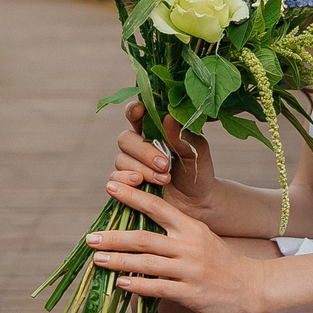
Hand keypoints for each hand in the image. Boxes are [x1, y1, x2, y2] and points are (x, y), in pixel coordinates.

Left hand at [87, 181, 268, 312]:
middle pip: (144, 237)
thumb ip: (176, 232)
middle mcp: (189, 245)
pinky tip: (120, 284)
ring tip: (97, 260)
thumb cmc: (223, 264)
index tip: (110, 186)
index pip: (157, 206)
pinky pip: (158, 288)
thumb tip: (142, 230)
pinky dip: (137, 285)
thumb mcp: (203, 239)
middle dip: (114, 237)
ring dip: (118, 261)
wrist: (255, 288)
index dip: (131, 196)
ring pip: (146, 263)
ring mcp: (189, 269)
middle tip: (91, 237)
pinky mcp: (191, 292)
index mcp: (191, 228)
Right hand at [109, 102, 218, 223]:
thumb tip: (168, 117)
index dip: (134, 110)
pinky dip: (126, 181)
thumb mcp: (196, 151)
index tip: (139, 111)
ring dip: (142, 170)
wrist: (198, 203)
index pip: (136, 114)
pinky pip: (114, 178)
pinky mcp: (126, 185)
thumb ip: (180, 135)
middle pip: (125, 139)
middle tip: (164, 164)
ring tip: (164, 180)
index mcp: (154, 130)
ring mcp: (130, 165)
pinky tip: (141, 184)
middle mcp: (138, 145)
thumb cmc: (197, 171)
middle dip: (144, 152)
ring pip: (121, 160)